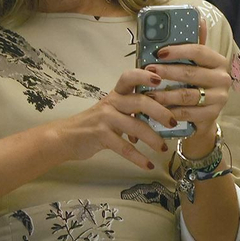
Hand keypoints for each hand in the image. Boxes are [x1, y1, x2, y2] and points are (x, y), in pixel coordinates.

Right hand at [50, 68, 176, 170]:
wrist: (66, 137)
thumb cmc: (94, 124)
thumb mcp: (112, 111)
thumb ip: (132, 111)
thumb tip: (162, 118)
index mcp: (116, 94)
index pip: (129, 78)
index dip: (144, 76)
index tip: (160, 79)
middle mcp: (111, 103)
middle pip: (139, 101)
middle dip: (160, 111)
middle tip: (173, 122)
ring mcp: (105, 119)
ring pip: (135, 125)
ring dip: (153, 138)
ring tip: (163, 148)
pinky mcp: (100, 136)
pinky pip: (124, 147)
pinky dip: (138, 158)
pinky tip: (148, 164)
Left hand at [143, 18, 231, 158]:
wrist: (203, 115)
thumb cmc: (194, 83)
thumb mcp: (194, 63)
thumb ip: (194, 43)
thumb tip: (199, 18)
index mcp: (218, 61)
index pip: (199, 51)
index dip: (178, 50)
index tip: (159, 52)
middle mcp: (223, 78)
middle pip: (191, 73)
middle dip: (167, 72)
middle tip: (148, 72)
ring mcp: (220, 98)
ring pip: (187, 95)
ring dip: (165, 95)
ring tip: (148, 94)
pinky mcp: (212, 115)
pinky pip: (188, 113)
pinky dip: (171, 111)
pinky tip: (158, 109)